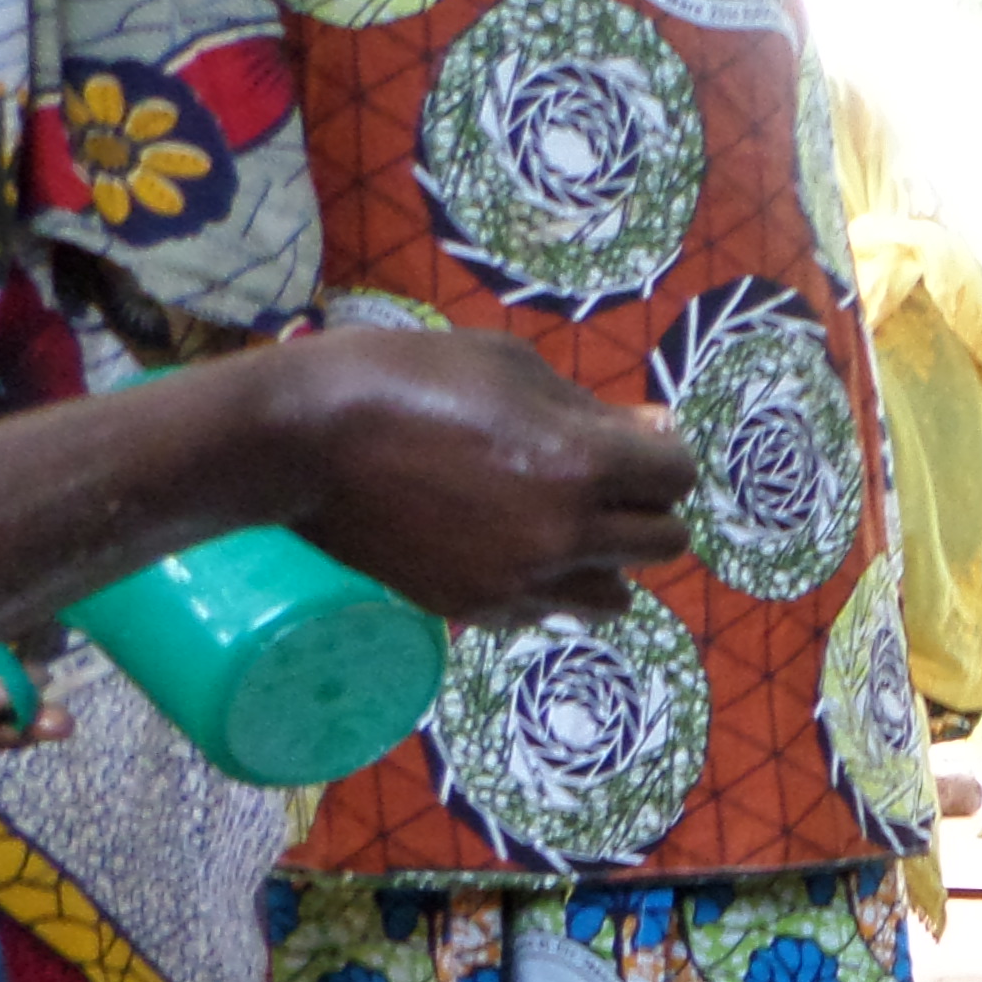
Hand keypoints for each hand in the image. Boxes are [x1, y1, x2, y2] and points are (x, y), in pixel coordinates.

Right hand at [252, 332, 699, 624]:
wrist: (304, 438)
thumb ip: (594, 409)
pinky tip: (509, 548)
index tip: (631, 445)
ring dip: (605, 561)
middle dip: (644, 509)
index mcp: (581, 462)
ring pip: (616, 596)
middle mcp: (564, 533)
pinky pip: (550, 613)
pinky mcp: (478, 609)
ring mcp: (521, 581)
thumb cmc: (408, 377)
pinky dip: (547, 587)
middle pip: (664, 542)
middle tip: (601, 484)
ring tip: (559, 525)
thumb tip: (660, 430)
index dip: (660, 456)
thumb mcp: (511, 367)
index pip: (677, 476)